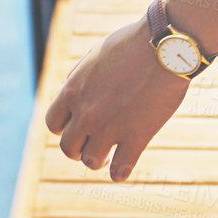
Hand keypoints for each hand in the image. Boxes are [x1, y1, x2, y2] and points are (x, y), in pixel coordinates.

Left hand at [44, 16, 188, 181]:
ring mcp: (110, 128)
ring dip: (98, 160)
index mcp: (73, 90)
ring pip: (91, 161)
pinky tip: (122, 169)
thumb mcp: (96, 54)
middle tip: (91, 144)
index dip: (64, 127)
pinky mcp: (136, 137)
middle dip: (78, 148)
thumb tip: (70, 91)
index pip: (53, 123)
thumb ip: (80, 77)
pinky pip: (120, 170)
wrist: (164, 46)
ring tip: (106, 157)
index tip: (76, 126)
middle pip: (68, 148)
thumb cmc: (133, 44)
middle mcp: (86, 113)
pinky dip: (119, 173)